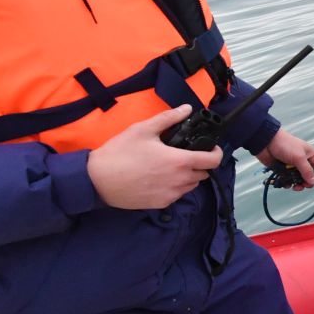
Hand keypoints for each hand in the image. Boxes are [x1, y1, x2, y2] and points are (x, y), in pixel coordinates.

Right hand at [88, 106, 222, 209]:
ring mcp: (171, 194)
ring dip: (188, 176)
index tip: (210, 147)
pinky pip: (177, 195)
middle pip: (203, 174)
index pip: (213, 160)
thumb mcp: (143, 129)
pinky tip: (159, 178)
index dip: (216, 152)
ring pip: (191, 185)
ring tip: (170, 166)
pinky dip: (175, 187)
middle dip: (199, 163)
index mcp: (180, 161)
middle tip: (184, 154)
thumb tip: (186, 109)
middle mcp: (180, 180)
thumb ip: (168, 118)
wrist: (96, 180)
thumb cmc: (119, 153)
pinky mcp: (160, 204)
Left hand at [257, 129, 313, 188]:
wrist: (266, 142)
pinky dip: (287, 182)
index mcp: (311, 156)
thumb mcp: (299, 158)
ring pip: (298, 180)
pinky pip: (288, 180)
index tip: (312, 183)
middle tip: (302, 184)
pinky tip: (286, 182)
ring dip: (296, 184)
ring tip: (294, 185)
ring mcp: (293, 166)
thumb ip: (307, 171)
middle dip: (305, 182)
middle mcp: (303, 162)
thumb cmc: (285, 143)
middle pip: (308, 177)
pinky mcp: (284, 170)